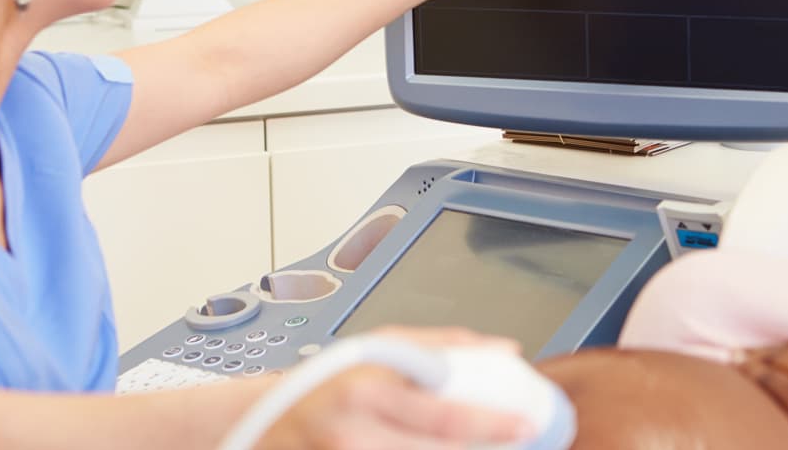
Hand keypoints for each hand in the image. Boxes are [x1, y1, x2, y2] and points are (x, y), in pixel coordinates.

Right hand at [256, 327, 530, 449]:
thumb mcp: (378, 349)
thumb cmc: (327, 382)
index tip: (525, 424)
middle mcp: (356, 435)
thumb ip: (441, 347)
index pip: (443, 414)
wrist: (262, 423)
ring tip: (481, 448)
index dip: (491, 424)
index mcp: (367, 390)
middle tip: (516, 442)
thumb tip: (505, 350)